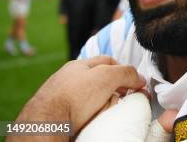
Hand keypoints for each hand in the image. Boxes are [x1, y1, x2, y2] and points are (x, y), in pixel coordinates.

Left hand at [15, 56, 145, 134]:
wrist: (46, 123)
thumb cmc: (72, 96)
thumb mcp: (107, 76)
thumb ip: (126, 73)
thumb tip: (140, 79)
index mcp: (78, 66)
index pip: (108, 62)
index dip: (124, 71)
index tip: (134, 83)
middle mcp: (68, 80)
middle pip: (101, 82)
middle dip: (113, 91)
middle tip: (123, 99)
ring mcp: (63, 98)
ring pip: (92, 100)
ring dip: (103, 106)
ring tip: (108, 113)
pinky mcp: (60, 117)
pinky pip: (83, 115)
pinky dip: (92, 118)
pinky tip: (94, 122)